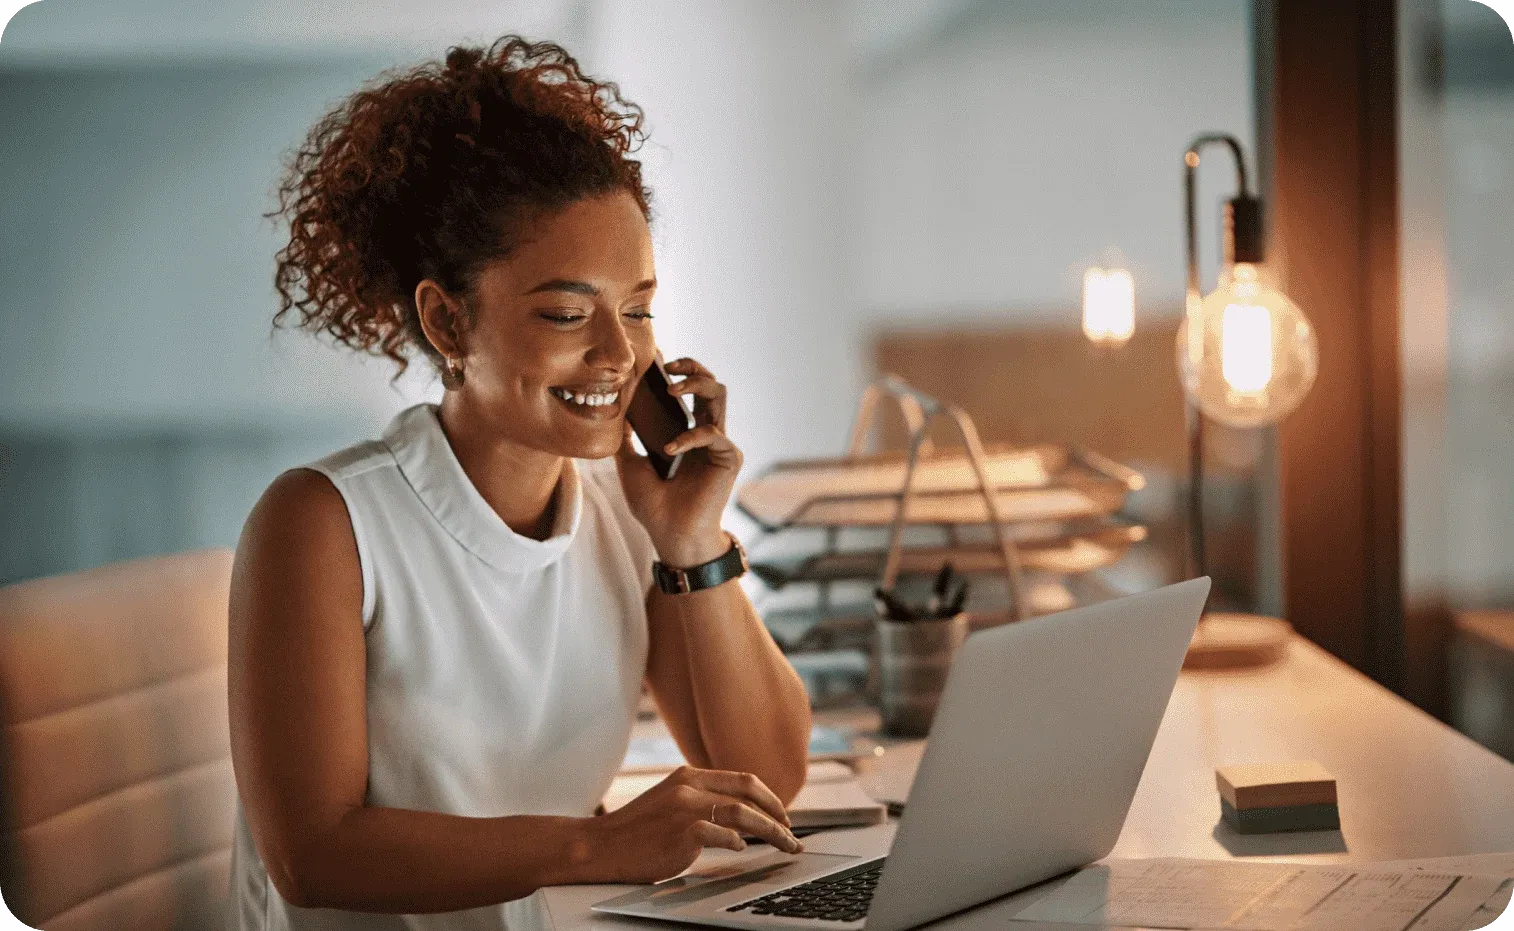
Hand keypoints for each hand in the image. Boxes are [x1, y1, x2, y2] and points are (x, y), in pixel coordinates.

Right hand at [586, 765, 803, 883]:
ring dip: (770, 832)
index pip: (741, 778)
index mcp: (688, 775)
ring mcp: (685, 807)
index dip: (769, 796)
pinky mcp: (681, 831)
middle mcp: (689, 786)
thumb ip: (699, 800)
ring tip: (785, 845)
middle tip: (792, 831)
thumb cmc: (636, 831)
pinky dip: (737, 842)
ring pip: (742, 814)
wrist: (599, 847)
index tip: (783, 814)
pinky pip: (721, 835)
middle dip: (777, 812)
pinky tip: (742, 849)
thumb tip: (739, 818)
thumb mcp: (669, 802)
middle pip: (748, 792)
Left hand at [615, 357, 742, 566]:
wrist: (671, 536)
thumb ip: (626, 438)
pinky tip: (671, 448)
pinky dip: (690, 436)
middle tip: (667, 366)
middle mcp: (706, 433)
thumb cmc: (654, 506)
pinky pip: (713, 433)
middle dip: (691, 367)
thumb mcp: (629, 465)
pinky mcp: (728, 457)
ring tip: (672, 388)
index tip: (656, 358)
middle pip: (709, 383)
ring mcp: (719, 444)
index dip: (677, 370)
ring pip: (718, 395)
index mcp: (687, 432)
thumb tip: (612, 411)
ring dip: (696, 384)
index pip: (688, 390)